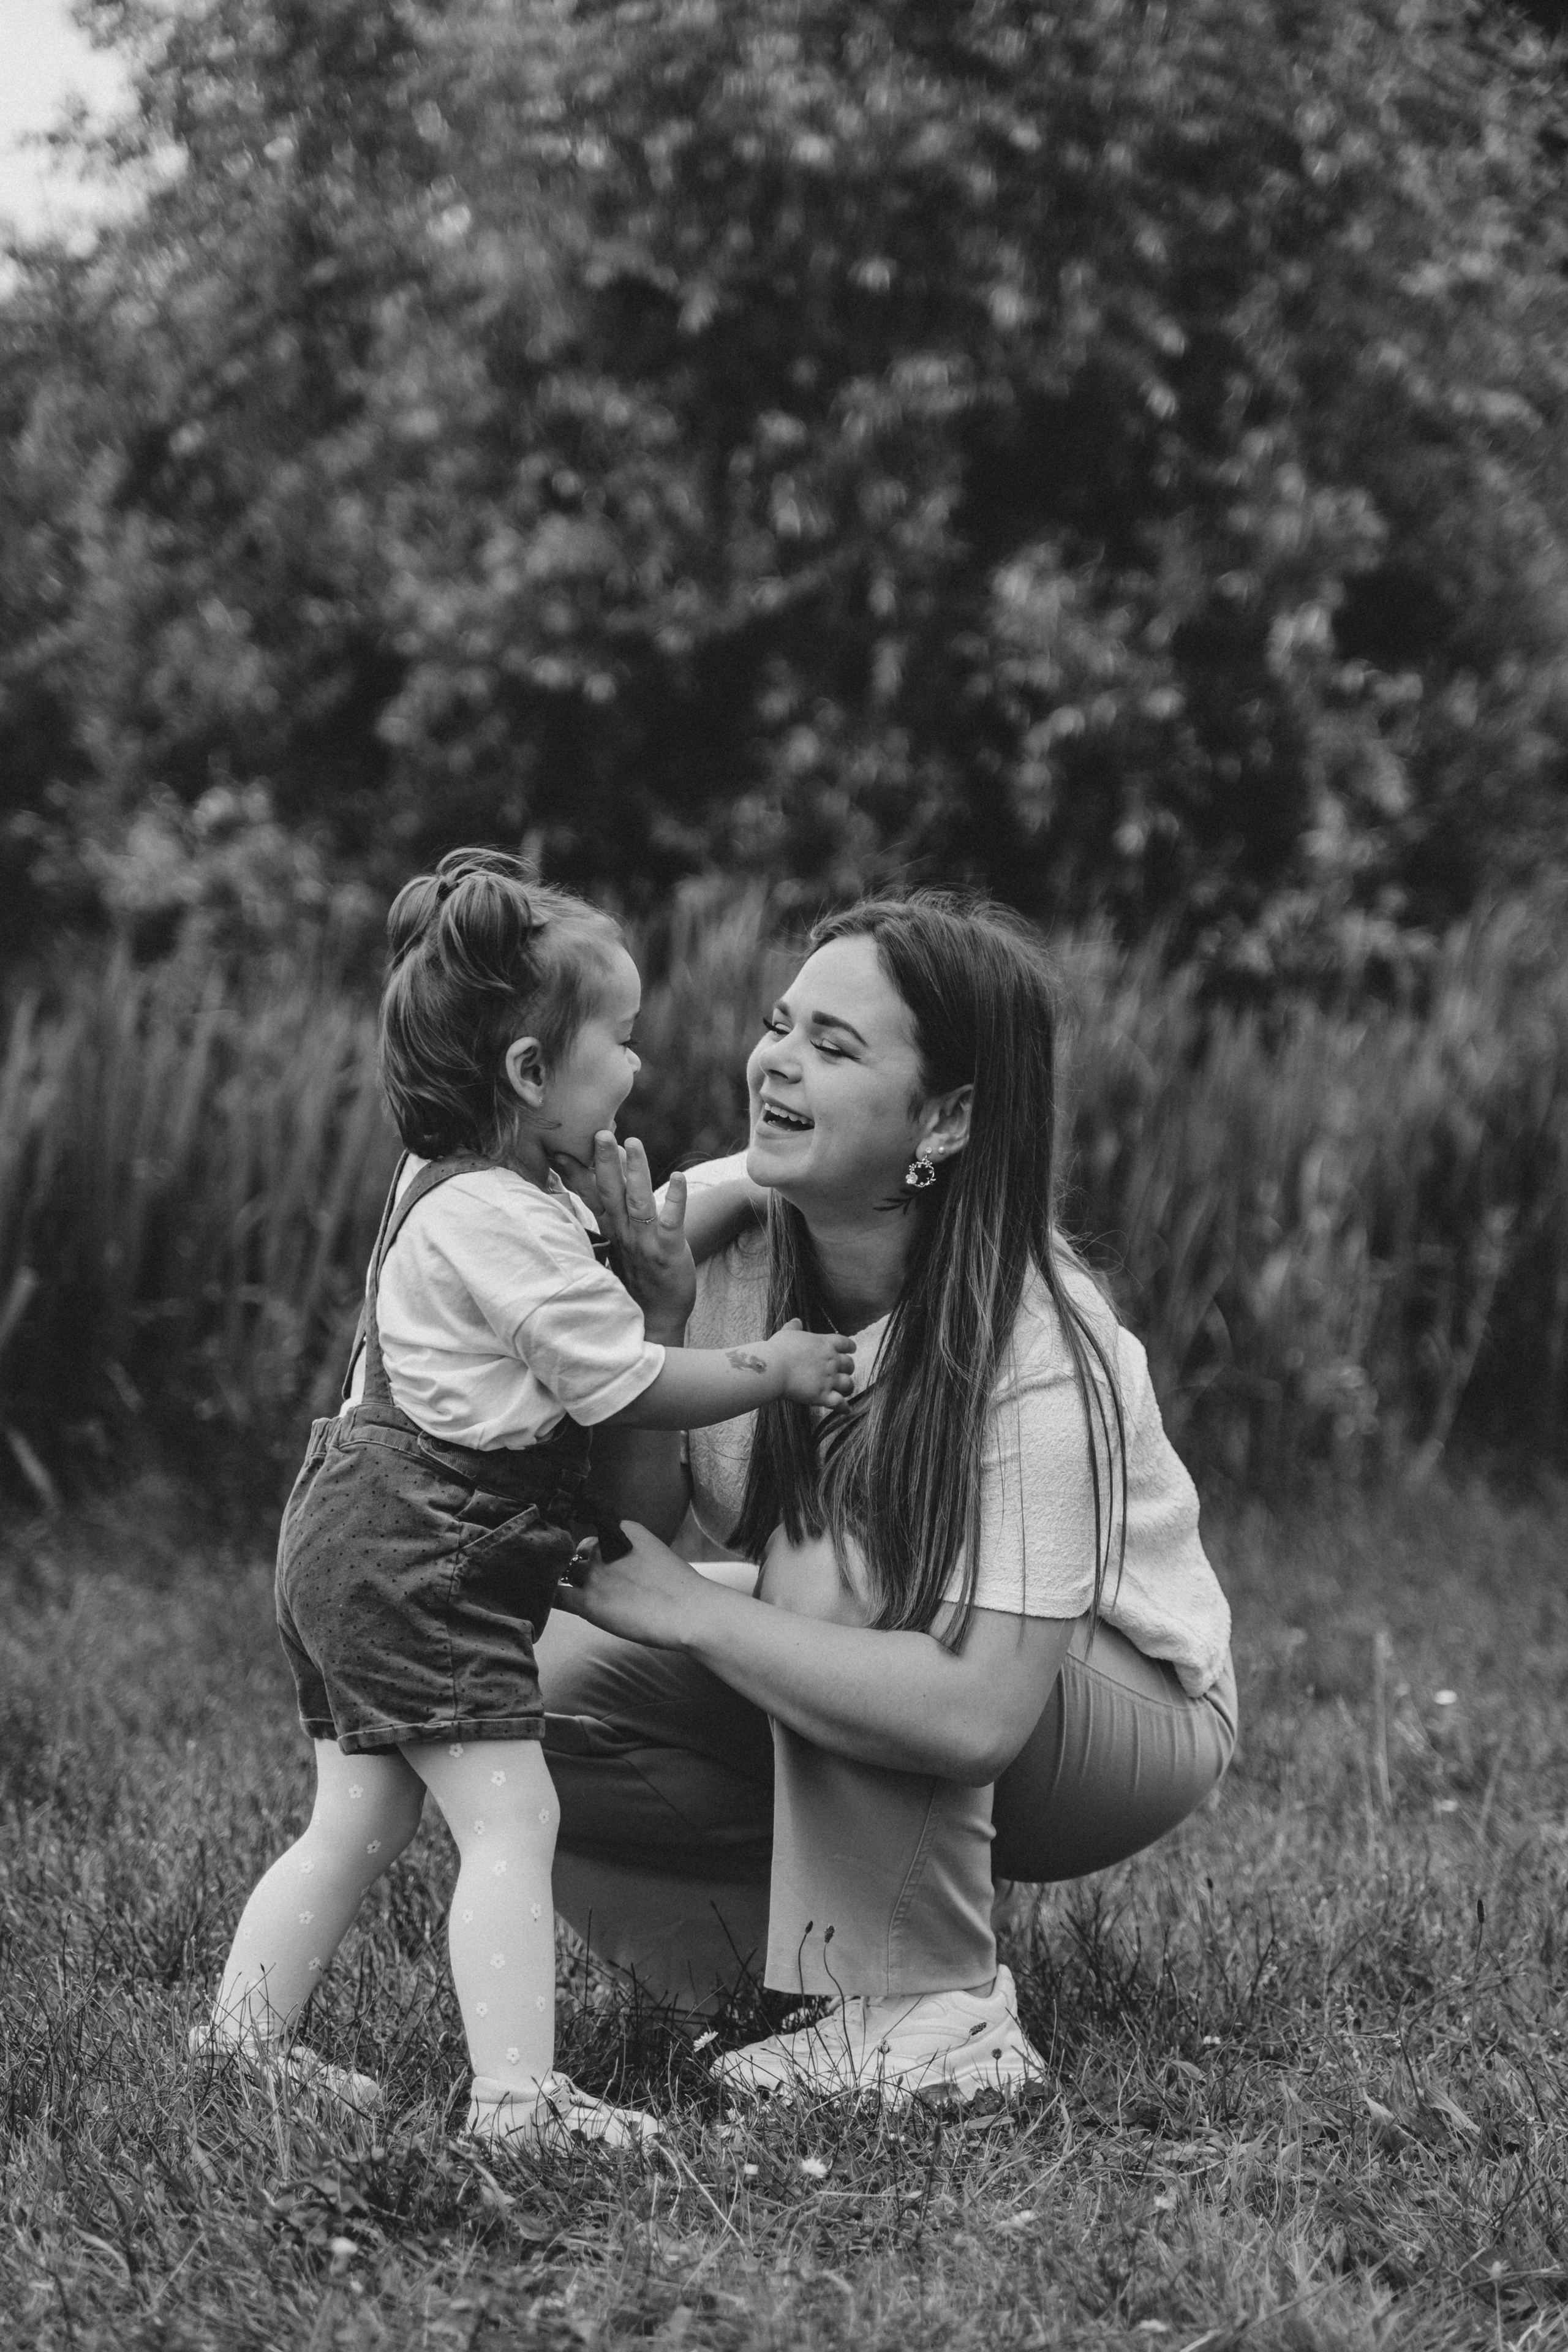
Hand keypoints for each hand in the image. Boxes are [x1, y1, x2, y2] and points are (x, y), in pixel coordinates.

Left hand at [554, 1519, 714, 1648]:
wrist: (689, 1611)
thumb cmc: (683, 1590)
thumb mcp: (659, 1554)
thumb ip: (637, 1552)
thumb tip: (627, 1568)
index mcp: (626, 1531)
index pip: (600, 1533)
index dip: (596, 1550)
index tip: (597, 1561)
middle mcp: (606, 1547)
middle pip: (580, 1552)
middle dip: (580, 1565)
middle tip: (586, 1582)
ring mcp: (595, 1574)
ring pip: (565, 1571)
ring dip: (564, 1579)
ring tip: (566, 1591)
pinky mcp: (588, 1602)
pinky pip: (556, 1595)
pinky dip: (549, 1596)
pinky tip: (548, 1602)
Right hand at [576, 1131, 696, 1335]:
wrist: (655, 1328)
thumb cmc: (635, 1290)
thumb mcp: (615, 1256)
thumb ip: (602, 1232)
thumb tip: (585, 1214)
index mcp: (611, 1234)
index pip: (590, 1198)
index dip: (576, 1173)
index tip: (560, 1148)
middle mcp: (624, 1235)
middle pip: (610, 1193)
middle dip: (604, 1162)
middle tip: (598, 1132)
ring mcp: (645, 1243)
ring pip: (637, 1201)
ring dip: (635, 1172)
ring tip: (632, 1143)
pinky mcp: (668, 1253)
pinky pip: (670, 1223)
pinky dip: (675, 1200)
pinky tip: (679, 1177)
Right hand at [767, 1318, 855, 1406]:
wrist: (773, 1368)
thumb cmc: (778, 1350)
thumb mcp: (786, 1333)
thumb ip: (794, 1327)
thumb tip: (797, 1321)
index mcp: (825, 1344)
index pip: (847, 1344)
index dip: (850, 1348)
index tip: (851, 1351)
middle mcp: (831, 1361)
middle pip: (850, 1365)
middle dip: (848, 1369)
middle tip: (843, 1372)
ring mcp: (829, 1379)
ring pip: (849, 1384)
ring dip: (847, 1387)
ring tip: (844, 1391)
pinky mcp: (823, 1396)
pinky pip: (841, 1403)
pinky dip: (844, 1407)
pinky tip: (846, 1410)